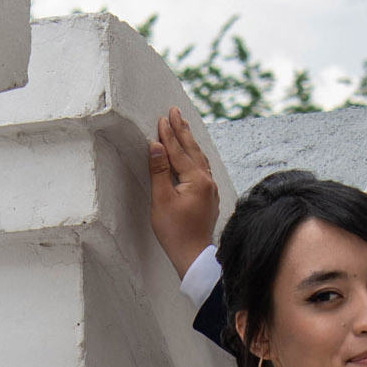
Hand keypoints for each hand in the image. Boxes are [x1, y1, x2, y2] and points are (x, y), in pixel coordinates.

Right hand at [148, 104, 219, 275]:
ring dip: (190, 141)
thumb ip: (159, 170)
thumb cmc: (174, 231)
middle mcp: (208, 181)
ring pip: (199, 158)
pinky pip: (202, 168)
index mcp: (196, 180)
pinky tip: (192, 153)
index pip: (178, 151)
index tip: (162, 118)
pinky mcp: (209, 196)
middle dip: (182, 130)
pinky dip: (195, 156)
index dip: (168, 134)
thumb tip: (156, 145)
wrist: (193, 255)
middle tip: (175, 111)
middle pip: (192, 150)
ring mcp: (210, 189)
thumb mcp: (161, 200)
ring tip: (183, 126)